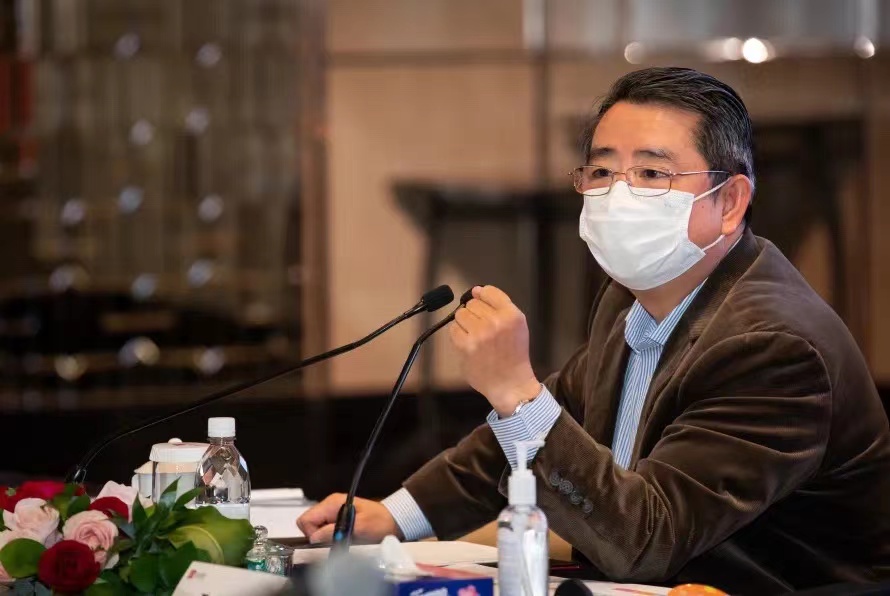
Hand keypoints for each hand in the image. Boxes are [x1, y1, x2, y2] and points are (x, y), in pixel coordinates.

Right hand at [296, 493, 401, 543]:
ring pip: (316, 530)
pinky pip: (326, 532)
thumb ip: (336, 531)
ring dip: (326, 538)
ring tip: (343, 538)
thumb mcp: (360, 527)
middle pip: (309, 525)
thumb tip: (315, 537)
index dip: (312, 533)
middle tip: (335, 540)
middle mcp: (330, 506)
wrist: (394, 521)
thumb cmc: (380, 521)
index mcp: (332, 503)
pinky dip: (332, 538)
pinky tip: (345, 538)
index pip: (305, 519)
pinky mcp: (338, 521)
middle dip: (318, 537)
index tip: (326, 540)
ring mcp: (333, 514)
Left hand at [449, 285, 541, 416]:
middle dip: (475, 314)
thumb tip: (475, 290)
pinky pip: (453, 330)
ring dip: (465, 324)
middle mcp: (497, 322)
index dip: (482, 297)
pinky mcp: (467, 346)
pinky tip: (469, 345)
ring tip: (476, 337)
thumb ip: (499, 305)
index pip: (488, 292)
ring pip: (460, 314)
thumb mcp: (517, 325)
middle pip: (472, 303)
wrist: (511, 384)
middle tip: (483, 330)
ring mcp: (480, 334)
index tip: (483, 306)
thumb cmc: (513, 355)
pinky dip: (458, 336)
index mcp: (512, 315)